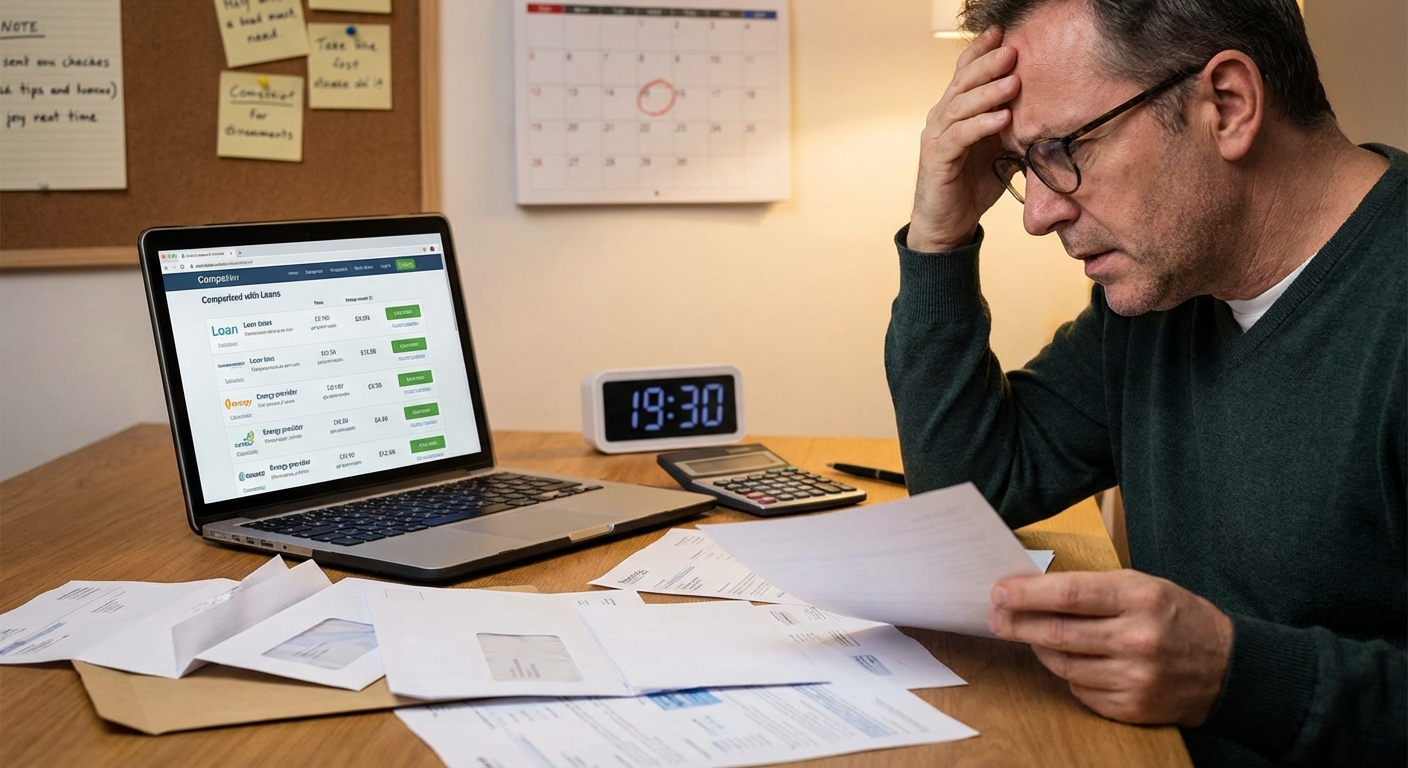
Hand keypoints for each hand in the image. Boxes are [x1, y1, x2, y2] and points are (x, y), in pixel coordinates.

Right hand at [908, 26, 1020, 252]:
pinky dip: (980, 125)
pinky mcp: (937, 160)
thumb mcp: (1000, 152)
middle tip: (1013, 51)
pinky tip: (1001, 118)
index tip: (1003, 32)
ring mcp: (936, 138)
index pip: (964, 73)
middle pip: (962, 83)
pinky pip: (958, 137)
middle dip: (988, 64)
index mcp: (955, 112)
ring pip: (960, 106)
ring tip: (1013, 82)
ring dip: (988, 93)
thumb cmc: (971, 187)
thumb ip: (1016, 131)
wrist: (947, 226)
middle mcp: (941, 119)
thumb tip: (1054, 116)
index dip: (980, 51)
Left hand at [988, 569, 1233, 726]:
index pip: (1068, 594)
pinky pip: (1080, 690)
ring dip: (1039, 649)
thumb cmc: (1177, 617)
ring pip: (1063, 664)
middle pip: (1057, 633)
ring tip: (1031, 636)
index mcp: (1140, 598)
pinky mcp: (1133, 707)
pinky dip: (1069, 674)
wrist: (1228, 668)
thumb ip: (1094, 588)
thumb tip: (1034, 589)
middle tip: (996, 618)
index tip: (999, 592)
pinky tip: (1072, 661)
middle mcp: (1137, 639)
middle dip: (1017, 624)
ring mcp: (1135, 678)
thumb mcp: (1144, 586)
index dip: (1027, 594)